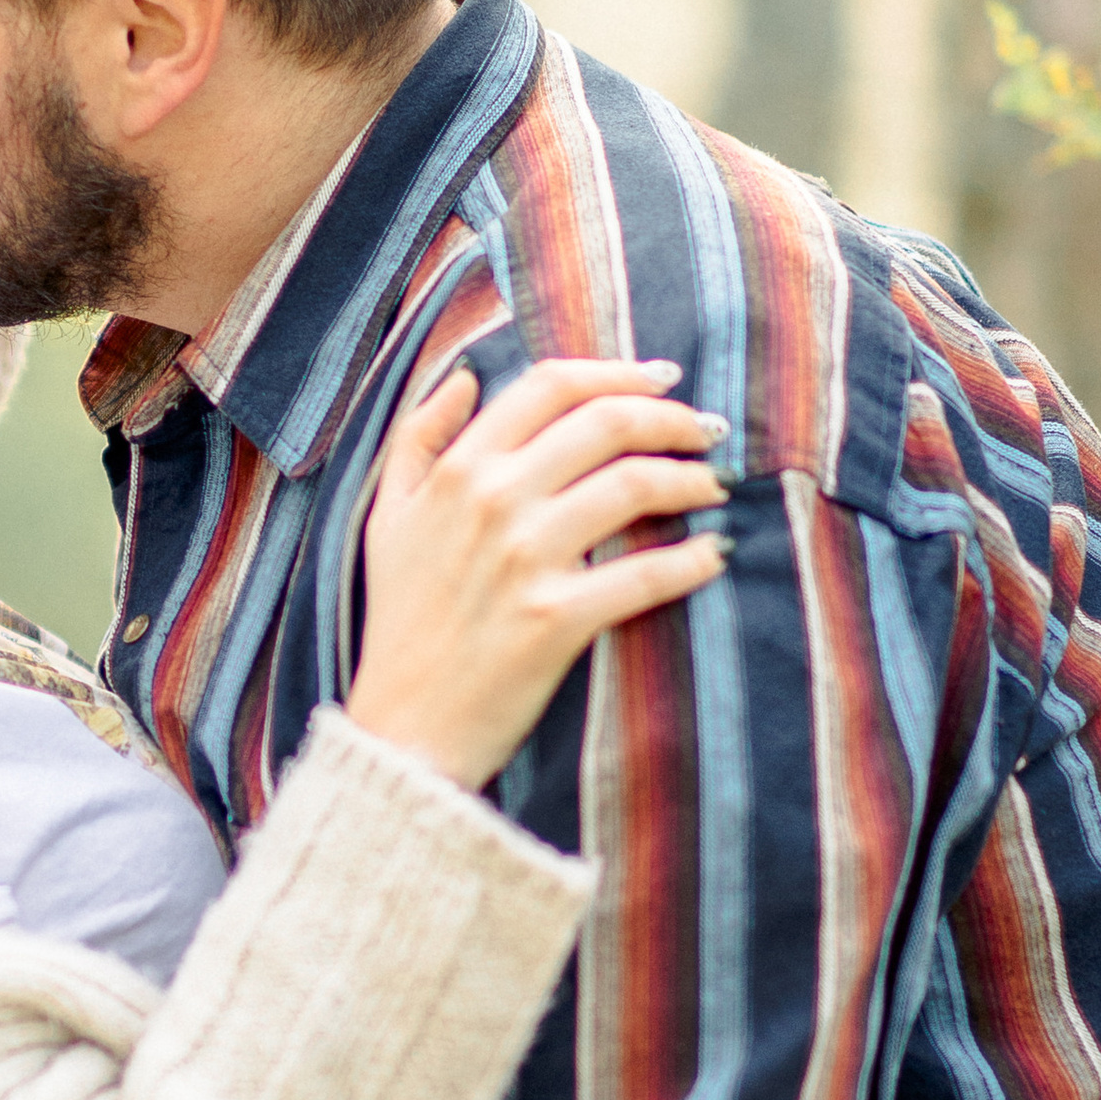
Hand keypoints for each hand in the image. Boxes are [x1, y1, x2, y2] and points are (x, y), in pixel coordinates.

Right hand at [345, 355, 730, 789]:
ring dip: (691, 480)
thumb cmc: (399, 623)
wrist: (401, 728)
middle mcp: (493, 501)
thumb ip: (417, 438)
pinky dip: (693, 560)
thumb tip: (466, 377)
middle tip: (707, 432)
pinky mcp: (556, 620)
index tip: (664, 379)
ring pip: (635, 486)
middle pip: (606, 423)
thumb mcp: (385, 518)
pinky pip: (645, 574)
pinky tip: (715, 554)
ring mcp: (525, 559)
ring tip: (714, 488)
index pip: (552, 386)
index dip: (619, 371)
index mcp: (458, 469)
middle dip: (672, 419)